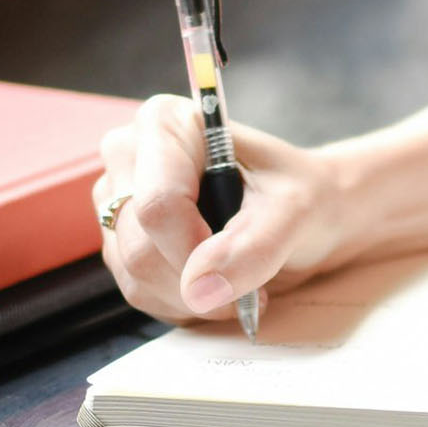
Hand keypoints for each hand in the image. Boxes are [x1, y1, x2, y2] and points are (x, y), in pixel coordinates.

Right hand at [92, 94, 349, 325]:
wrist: (309, 214)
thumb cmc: (303, 195)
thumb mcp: (296, 211)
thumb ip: (253, 246)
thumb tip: (199, 288)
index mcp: (166, 124)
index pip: (157, 204)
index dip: (194, 249)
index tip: (240, 264)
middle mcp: (130, 155)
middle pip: (140, 247)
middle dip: (199, 279)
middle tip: (252, 277)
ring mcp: (119, 201)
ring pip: (136, 277)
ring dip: (194, 297)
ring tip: (239, 278)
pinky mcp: (121, 241)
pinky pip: (139, 292)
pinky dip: (183, 302)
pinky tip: (216, 283)